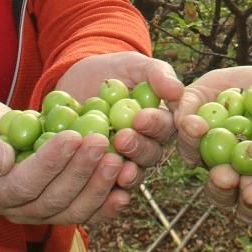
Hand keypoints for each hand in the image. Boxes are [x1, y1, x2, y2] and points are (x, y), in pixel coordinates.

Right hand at [0, 97, 127, 224]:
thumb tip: (2, 162)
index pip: (24, 184)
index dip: (50, 163)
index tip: (72, 137)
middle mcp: (19, 210)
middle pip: (54, 200)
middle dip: (81, 172)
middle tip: (102, 142)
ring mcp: (43, 213)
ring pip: (74, 210)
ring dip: (99, 186)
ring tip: (118, 159)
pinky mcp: (63, 207)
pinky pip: (88, 212)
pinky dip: (108, 204)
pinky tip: (126, 188)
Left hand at [55, 51, 183, 189]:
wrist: (74, 80)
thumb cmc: (111, 71)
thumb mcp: (133, 65)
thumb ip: (157, 73)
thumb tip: (177, 90)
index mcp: (160, 122)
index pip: (165, 127)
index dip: (155, 125)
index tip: (140, 118)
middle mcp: (146, 146)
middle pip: (151, 155)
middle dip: (138, 148)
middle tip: (121, 138)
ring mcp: (123, 161)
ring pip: (131, 174)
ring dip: (123, 170)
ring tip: (108, 159)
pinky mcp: (99, 172)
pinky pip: (105, 185)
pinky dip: (102, 185)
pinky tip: (92, 179)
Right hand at [174, 65, 251, 221]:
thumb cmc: (248, 85)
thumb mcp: (217, 84)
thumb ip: (193, 99)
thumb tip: (181, 118)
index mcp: (206, 153)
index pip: (192, 152)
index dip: (191, 142)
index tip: (196, 126)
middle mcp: (229, 176)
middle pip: (218, 191)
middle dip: (219, 184)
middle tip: (225, 175)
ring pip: (249, 208)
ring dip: (250, 200)